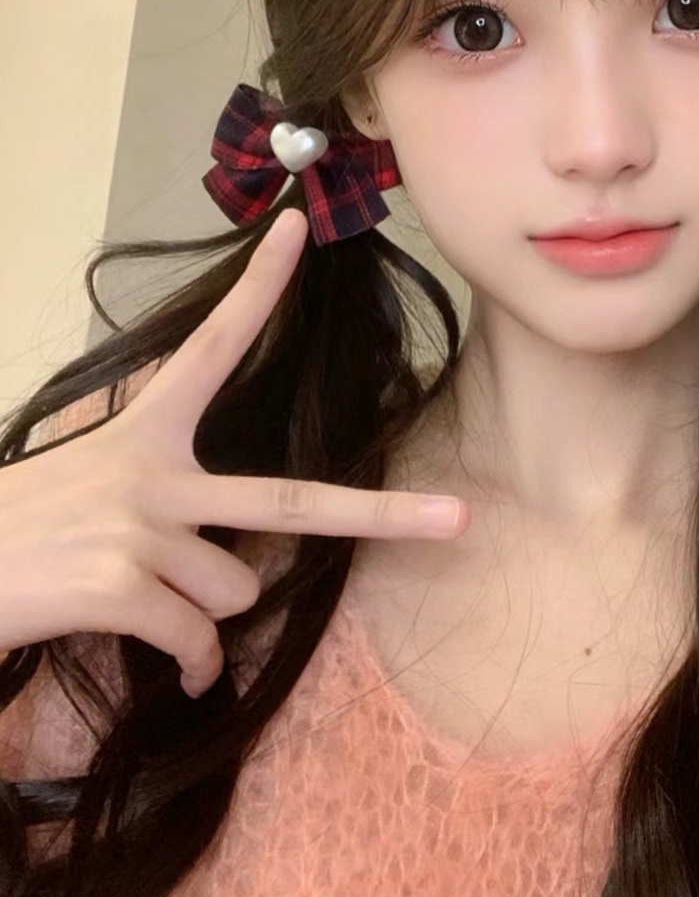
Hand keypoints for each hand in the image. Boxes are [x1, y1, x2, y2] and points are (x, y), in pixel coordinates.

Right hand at [0, 209, 467, 697]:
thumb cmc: (19, 531)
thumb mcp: (88, 480)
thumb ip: (163, 496)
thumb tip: (225, 581)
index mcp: (145, 431)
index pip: (212, 345)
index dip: (257, 289)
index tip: (296, 231)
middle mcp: (152, 471)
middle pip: (291, 505)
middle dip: (383, 518)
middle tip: (458, 521)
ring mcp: (140, 527)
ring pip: (232, 596)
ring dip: (200, 621)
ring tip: (139, 606)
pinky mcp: (119, 584)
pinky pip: (196, 642)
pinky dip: (188, 665)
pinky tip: (159, 662)